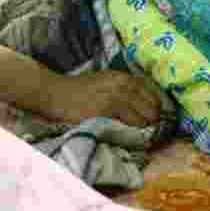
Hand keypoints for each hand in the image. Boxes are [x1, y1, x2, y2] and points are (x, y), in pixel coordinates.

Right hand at [42, 70, 162, 126]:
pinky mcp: (109, 110)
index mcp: (124, 77)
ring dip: (141, 128)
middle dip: (150, 120)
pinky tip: (123, 132)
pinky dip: (132, 132)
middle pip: (154, 109)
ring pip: (146, 119)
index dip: (153, 110)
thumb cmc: (79, 91)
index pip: (154, 97)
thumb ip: (125, 89)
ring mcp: (117, 97)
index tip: (146, 119)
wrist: (56, 94)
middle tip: (140, 128)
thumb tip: (146, 106)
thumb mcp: (105, 82)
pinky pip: (132, 126)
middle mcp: (124, 85)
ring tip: (131, 132)